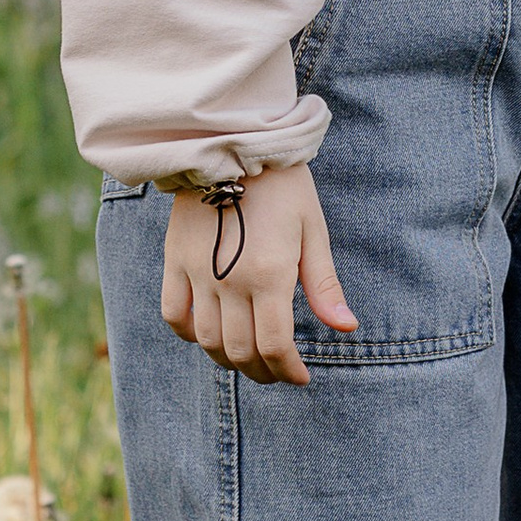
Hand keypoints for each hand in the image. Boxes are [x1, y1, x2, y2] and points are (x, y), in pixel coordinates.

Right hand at [162, 163, 356, 387]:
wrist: (233, 143)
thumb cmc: (283, 186)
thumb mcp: (312, 230)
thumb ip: (324, 284)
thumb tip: (346, 328)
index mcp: (269, 274)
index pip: (274, 346)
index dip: (288, 371)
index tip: (301, 376)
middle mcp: (229, 280)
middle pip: (241, 351)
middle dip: (263, 372)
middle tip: (278, 372)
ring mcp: (197, 272)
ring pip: (206, 340)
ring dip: (229, 359)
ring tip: (248, 358)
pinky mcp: (174, 260)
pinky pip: (173, 314)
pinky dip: (189, 334)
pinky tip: (209, 333)